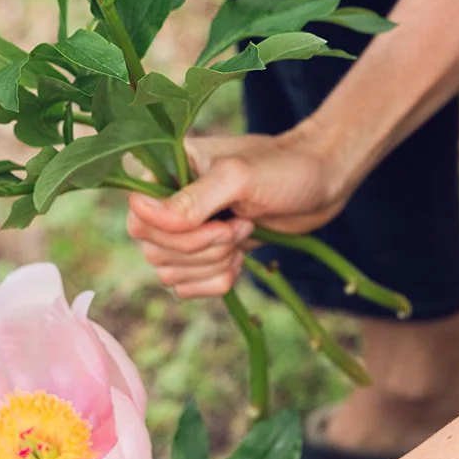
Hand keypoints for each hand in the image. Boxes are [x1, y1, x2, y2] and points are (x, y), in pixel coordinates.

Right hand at [126, 121, 355, 298]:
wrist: (319, 186)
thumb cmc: (284, 170)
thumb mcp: (239, 178)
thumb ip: (193, 198)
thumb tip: (140, 211)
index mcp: (165, 171)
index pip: (140, 219)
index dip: (177, 233)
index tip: (221, 221)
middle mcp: (166, 202)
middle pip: (154, 251)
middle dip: (204, 249)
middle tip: (240, 225)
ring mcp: (182, 232)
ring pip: (169, 273)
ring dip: (213, 264)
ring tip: (244, 232)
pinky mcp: (201, 257)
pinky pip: (185, 288)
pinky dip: (215, 281)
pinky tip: (240, 258)